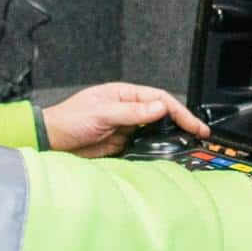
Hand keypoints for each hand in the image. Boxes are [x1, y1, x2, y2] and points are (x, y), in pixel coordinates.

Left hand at [41, 83, 210, 157]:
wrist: (51, 141)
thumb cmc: (68, 119)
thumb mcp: (101, 113)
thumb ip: (131, 112)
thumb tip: (159, 107)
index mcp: (124, 95)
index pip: (159, 99)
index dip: (179, 111)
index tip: (194, 124)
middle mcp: (127, 110)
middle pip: (162, 115)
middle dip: (181, 124)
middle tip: (200, 136)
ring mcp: (126, 128)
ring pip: (155, 132)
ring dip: (171, 138)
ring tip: (188, 146)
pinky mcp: (121, 145)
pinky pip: (144, 147)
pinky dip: (156, 151)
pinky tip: (166, 156)